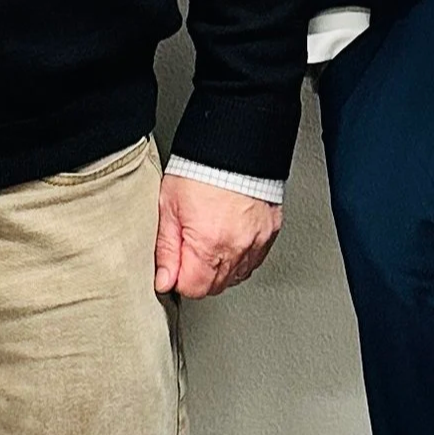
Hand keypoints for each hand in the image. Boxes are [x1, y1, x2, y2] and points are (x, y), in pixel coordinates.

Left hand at [154, 174, 280, 298]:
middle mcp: (236, 247)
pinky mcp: (269, 233)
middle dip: (198, 274)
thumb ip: (166, 249)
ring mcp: (256, 241)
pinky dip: (239, 256)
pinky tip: (228, 238)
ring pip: (235, 276)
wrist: (233, 145)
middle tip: (189, 247)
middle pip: (214, 286)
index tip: (174, 263)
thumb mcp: (169, 207)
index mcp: (209, 243)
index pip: (193, 288)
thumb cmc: (199, 171)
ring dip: (219, 267)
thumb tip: (164, 280)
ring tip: (209, 239)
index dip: (178, 277)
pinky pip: (253, 260)